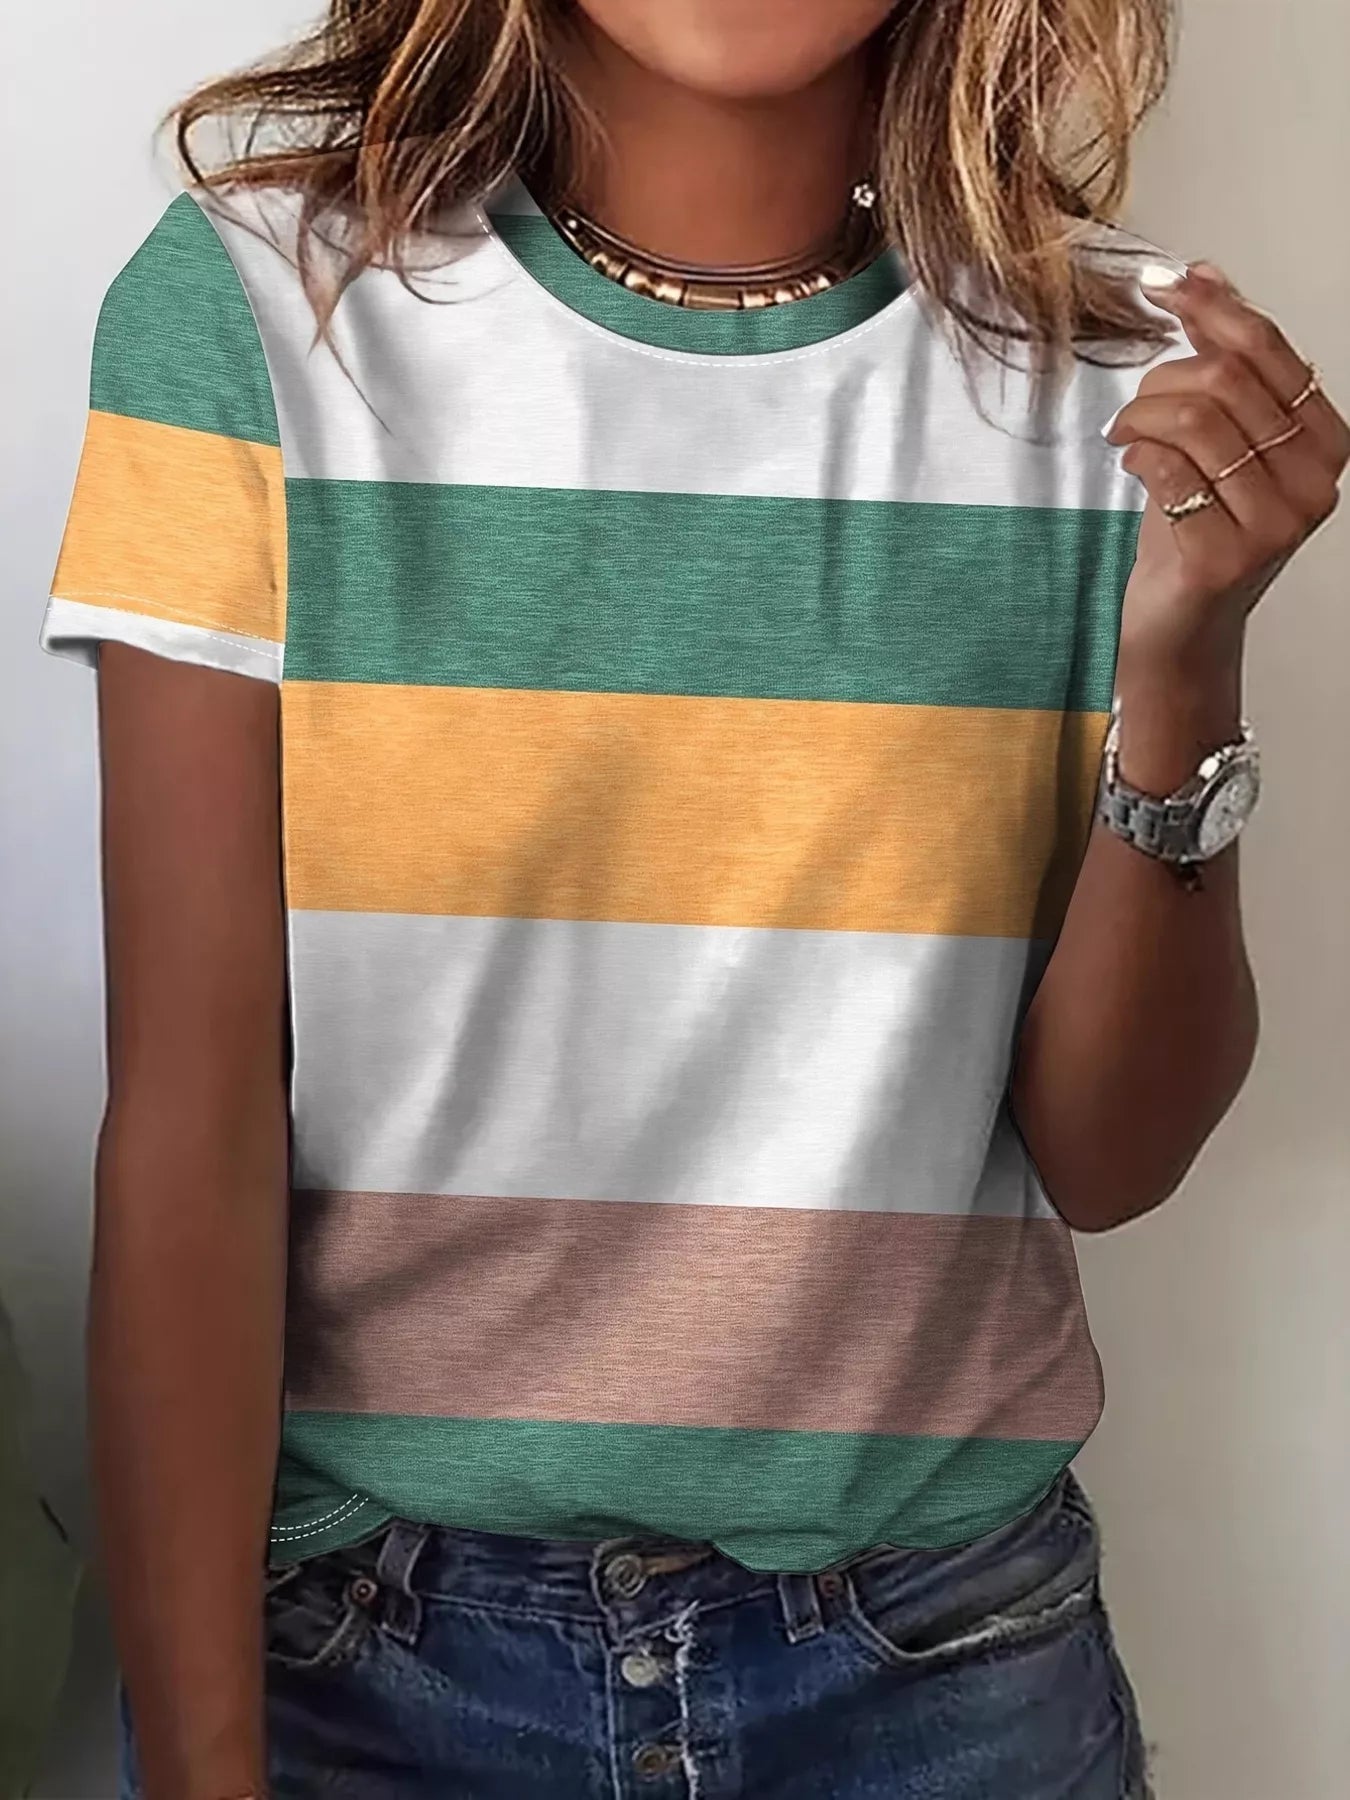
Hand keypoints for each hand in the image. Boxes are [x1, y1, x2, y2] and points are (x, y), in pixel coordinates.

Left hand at [1105, 262, 1348, 675]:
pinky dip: (1139, 455)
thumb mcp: (1216, 438)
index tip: (1162, 285)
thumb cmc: (1196, 530)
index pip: (1268, 350)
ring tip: (1124, 437)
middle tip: (1133, 409)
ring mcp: (1275, 524)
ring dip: (1142, 416)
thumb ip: (1220, 360)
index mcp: (1323, 441)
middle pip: (1226, 381)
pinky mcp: (1226, 557)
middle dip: (1161, 380)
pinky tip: (1131, 464)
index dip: (1211, 308)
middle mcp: (1313, 482)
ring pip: (1196, 420)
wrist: (1179, 627)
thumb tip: (1207, 272)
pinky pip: (1172, 471)